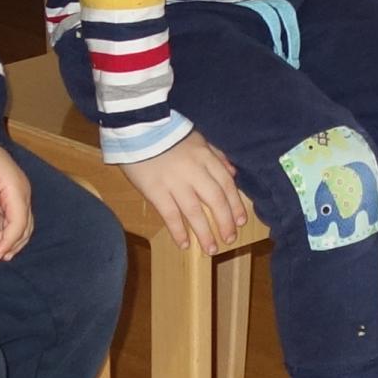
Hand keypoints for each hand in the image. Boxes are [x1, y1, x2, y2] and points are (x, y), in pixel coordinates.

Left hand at [0, 142, 32, 261]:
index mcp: (17, 190)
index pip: (19, 223)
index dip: (7, 242)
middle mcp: (22, 195)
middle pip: (22, 229)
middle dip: (5, 246)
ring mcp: (18, 197)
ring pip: (20, 228)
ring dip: (5, 244)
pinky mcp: (10, 198)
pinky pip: (13, 222)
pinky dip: (4, 236)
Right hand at [121, 133, 248, 253]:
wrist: (137, 128)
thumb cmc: (168, 133)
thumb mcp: (198, 138)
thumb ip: (216, 155)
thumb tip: (233, 173)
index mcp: (205, 157)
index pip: (226, 184)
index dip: (235, 204)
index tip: (240, 221)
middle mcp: (194, 171)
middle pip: (215, 200)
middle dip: (225, 222)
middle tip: (229, 239)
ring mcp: (174, 182)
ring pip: (194, 211)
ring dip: (205, 232)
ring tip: (211, 249)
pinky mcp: (155, 191)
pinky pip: (170, 214)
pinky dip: (178, 230)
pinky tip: (184, 244)